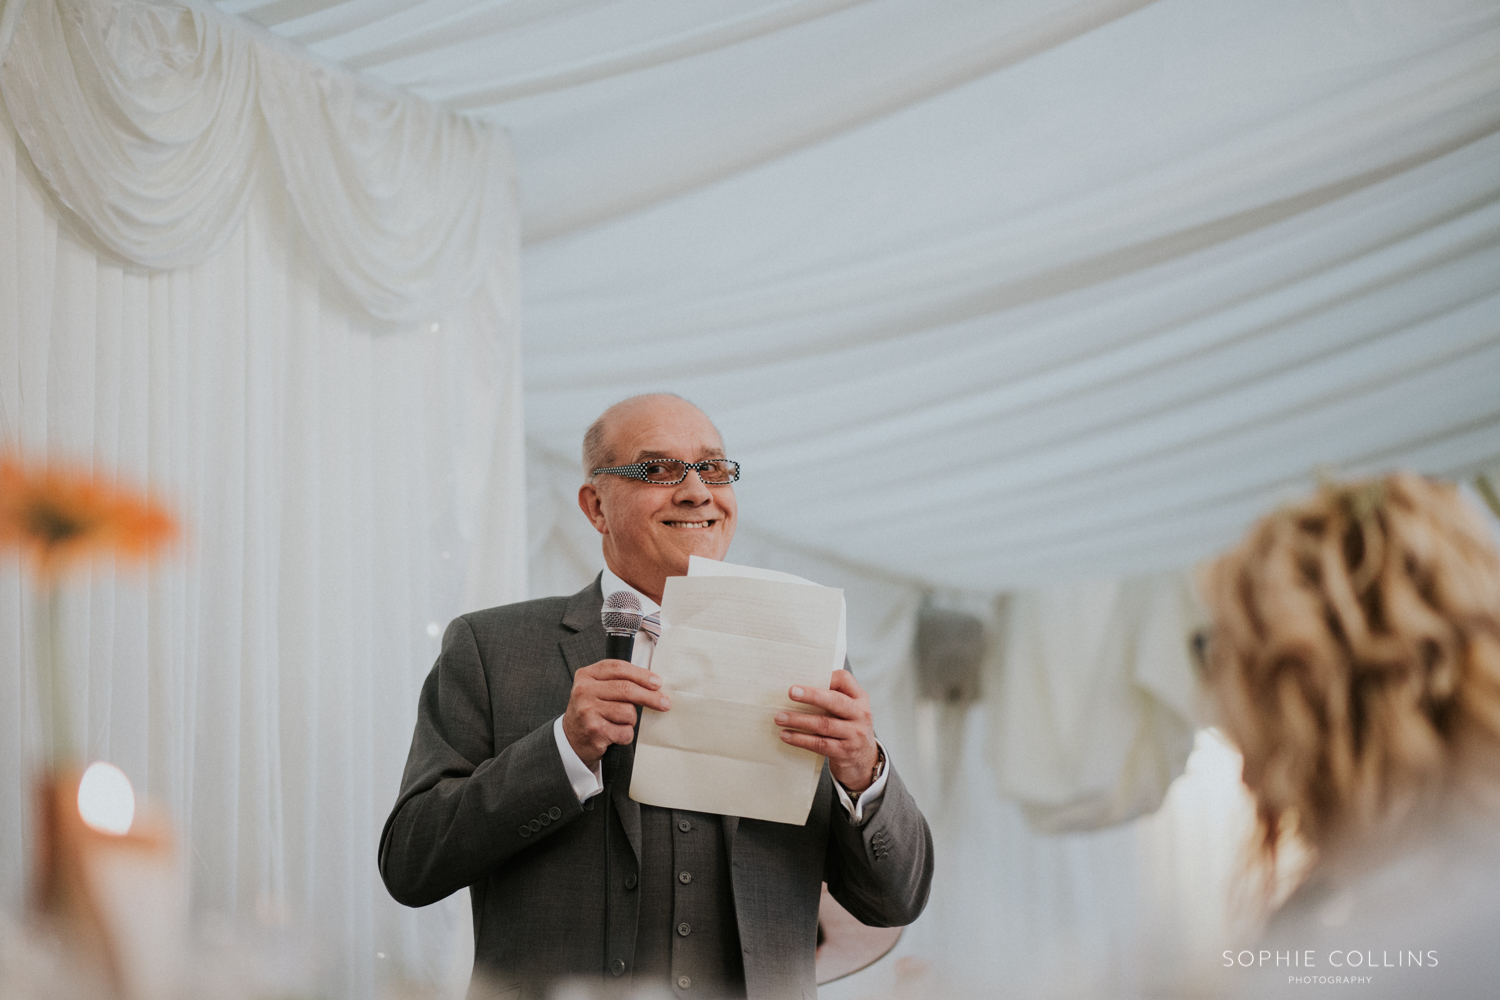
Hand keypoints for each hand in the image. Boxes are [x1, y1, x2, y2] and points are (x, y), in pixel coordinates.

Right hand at [563, 659, 669, 765]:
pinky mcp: (594, 731)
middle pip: (626, 689)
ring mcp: (588, 711)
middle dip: (650, 697)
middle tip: (664, 703)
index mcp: (587, 675)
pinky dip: (626, 735)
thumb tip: (653, 683)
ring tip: (620, 722)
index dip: (641, 674)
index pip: (618, 668)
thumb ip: (618, 680)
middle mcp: (584, 691)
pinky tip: (615, 734)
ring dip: (631, 720)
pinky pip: (625, 731)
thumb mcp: (598, 689)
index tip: (657, 683)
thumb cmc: (591, 711)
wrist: (571, 739)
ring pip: (628, 712)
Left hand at [775, 670, 879, 793]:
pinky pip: (819, 744)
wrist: (864, 761)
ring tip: (780, 718)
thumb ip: (831, 699)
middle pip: (835, 701)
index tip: (806, 677)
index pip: (844, 680)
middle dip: (811, 696)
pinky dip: (800, 739)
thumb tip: (798, 691)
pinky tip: (786, 735)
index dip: (826, 677)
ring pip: (824, 724)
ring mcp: (854, 734)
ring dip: (799, 720)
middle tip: (791, 692)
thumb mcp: (848, 711)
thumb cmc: (848, 729)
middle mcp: (860, 714)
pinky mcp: (844, 752)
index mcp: (859, 698)